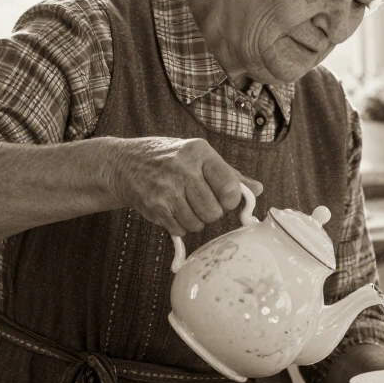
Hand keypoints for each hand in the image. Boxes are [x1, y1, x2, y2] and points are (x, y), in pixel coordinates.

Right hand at [106, 137, 262, 236]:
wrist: (125, 164)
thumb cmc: (170, 160)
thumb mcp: (200, 157)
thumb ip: (230, 174)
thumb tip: (258, 190)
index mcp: (200, 153)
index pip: (229, 186)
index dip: (231, 200)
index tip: (225, 199)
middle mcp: (183, 169)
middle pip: (215, 211)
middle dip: (213, 212)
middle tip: (201, 202)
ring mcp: (167, 189)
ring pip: (198, 223)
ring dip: (196, 220)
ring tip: (185, 204)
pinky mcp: (155, 207)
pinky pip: (180, 230)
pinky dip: (180, 225)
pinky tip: (172, 210)